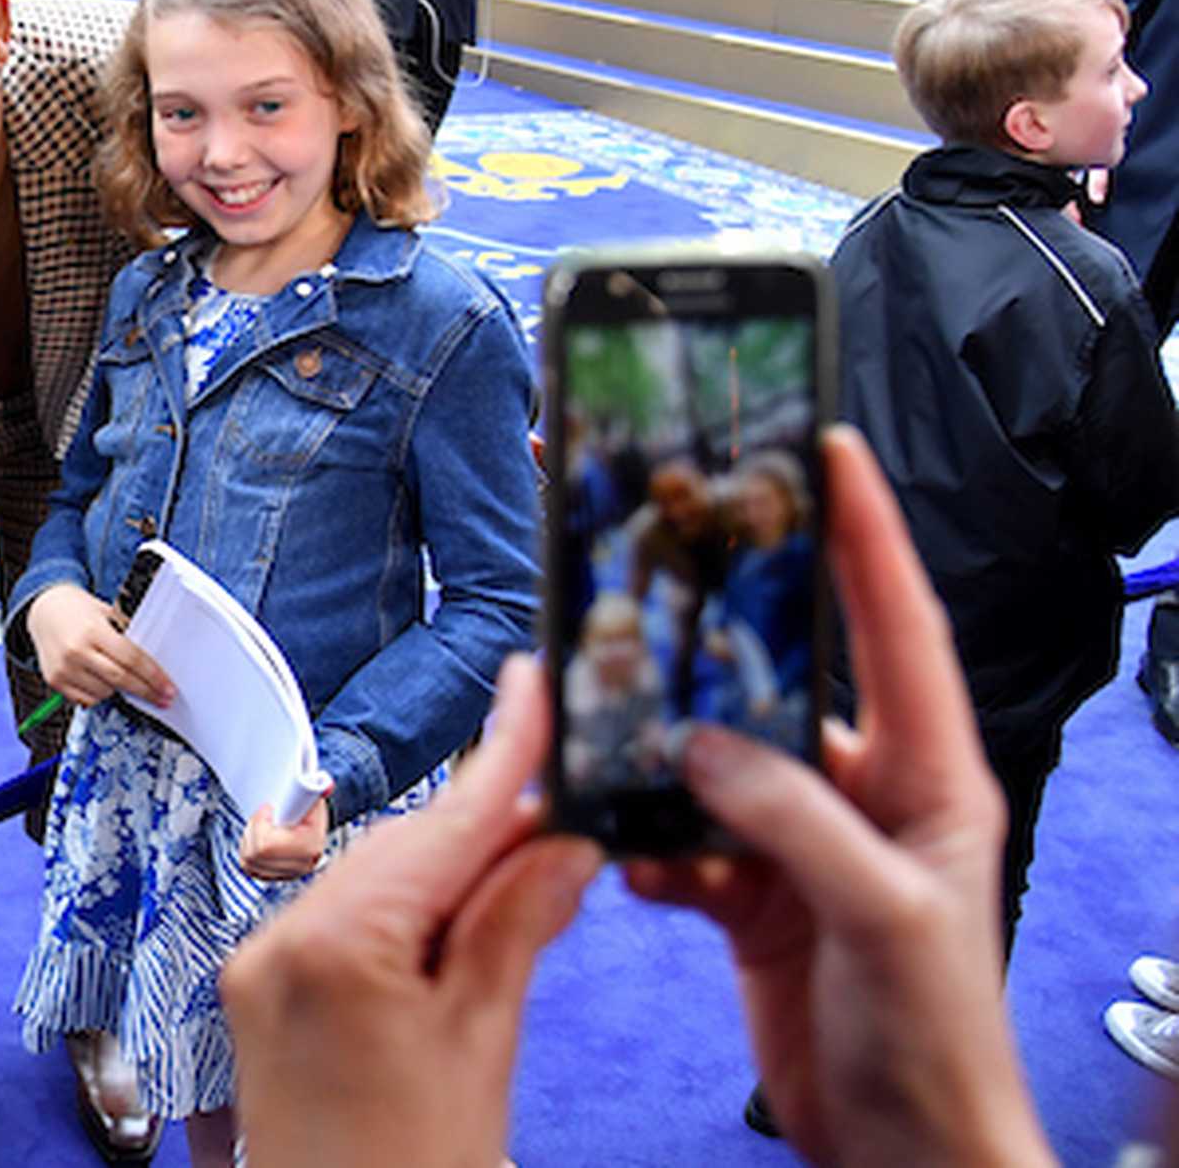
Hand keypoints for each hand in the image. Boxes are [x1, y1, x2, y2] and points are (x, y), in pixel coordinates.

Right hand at [23, 584, 173, 708]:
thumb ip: (126, 637)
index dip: (153, 676)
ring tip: (116, 675)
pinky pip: (86, 699)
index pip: (131, 659)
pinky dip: (98, 695)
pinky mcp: (54, 681)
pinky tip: (98, 681)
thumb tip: (152, 666)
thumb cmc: (78, 610)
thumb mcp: (106, 614)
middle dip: (146, 691)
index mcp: (93, 631)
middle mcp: (76, 651)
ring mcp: (64, 669)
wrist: (44, 610)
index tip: (167, 688)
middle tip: (162, 698)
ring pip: (104, 693)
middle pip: (120, 679)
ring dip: (118, 690)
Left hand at [221, 658, 600, 1165]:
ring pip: (374, 883)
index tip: (533, 687)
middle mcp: (279, 943)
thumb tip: (559, 844)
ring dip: (449, 875)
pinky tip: (460, 928)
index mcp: (337, 950)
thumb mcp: (483, 1047)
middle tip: (572, 822)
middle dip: (486, 831)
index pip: (442, 829)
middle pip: (405, 850)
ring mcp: (261, 969)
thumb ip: (514, 928)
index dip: (502, 757)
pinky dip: (404, 917)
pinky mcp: (259, 995)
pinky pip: (341, 924)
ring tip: (533, 881)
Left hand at [237, 792, 330, 880]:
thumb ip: (315, 788)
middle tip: (262, 815)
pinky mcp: (274, 877)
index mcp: (310, 846)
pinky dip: (248, 851)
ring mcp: (288, 874)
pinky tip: (258, 838)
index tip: (267, 808)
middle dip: (253, 830)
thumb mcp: (312, 795)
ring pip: (249, 861)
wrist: (312, 826)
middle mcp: (301, 865)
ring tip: (260, 825)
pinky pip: (249, 867)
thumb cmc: (309, 809)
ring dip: (249, 840)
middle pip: (255, 854)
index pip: (267, 845)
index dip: (261, 823)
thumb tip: (326, 785)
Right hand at [625, 427, 1052, 1165]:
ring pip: (711, 761)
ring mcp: (801, 841)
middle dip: (718, 639)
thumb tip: (703, 747)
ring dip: (658, 758)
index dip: (865, 531)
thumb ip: (795, 821)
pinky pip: (676, 838)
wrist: (904, 1149)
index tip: (828, 442)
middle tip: (659, 570)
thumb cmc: (933, 1038)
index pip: (896, 626)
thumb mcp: (882, 916)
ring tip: (606, 738)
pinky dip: (641, 845)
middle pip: (780, 682)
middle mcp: (863, 792)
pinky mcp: (749, 893)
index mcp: (928, 776)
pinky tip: (622, 857)